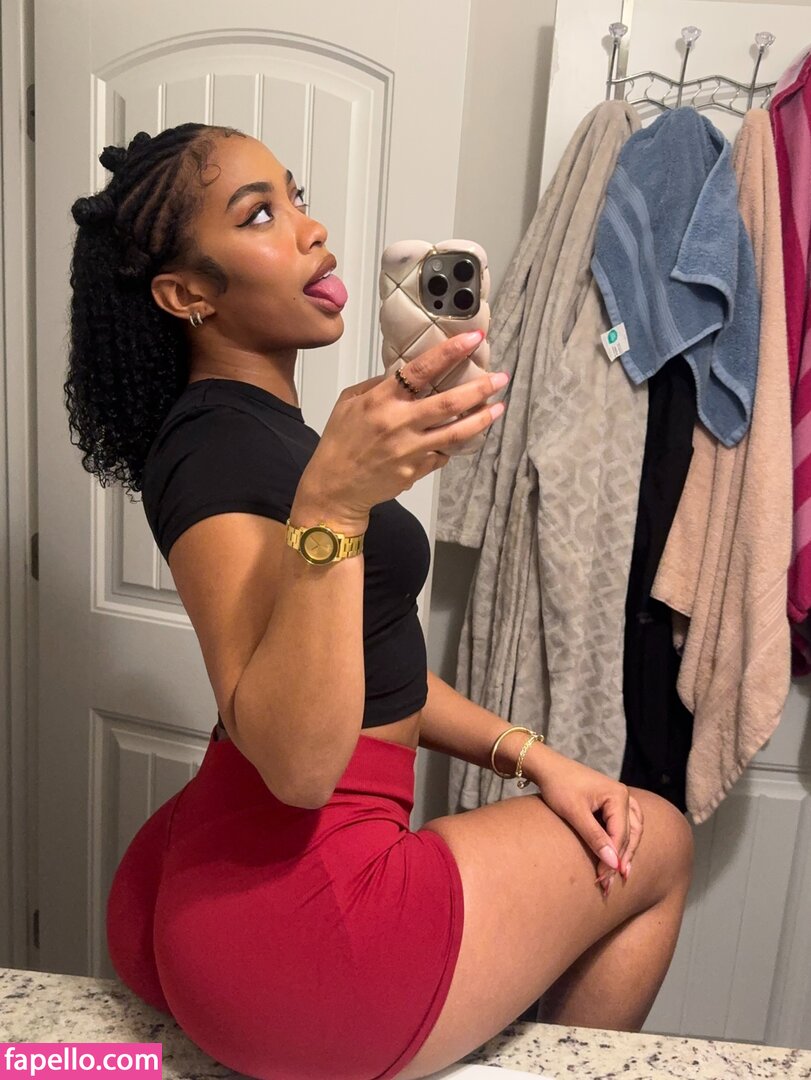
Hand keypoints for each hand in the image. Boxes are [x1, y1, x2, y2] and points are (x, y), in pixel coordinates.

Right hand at [298, 330, 507, 524]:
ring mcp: (410, 451)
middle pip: (449, 403)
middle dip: (480, 388)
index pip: (421, 370)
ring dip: (482, 418)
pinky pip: (443, 454)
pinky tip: (467, 435)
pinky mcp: (417, 471)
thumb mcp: (349, 402)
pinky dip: (455, 444)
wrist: (335, 487)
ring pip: (456, 433)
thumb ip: (379, 386)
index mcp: (381, 401)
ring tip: (499, 407)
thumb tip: (407, 374)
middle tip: (501, 378)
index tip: (474, 339)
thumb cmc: (340, 441)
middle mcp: (399, 424)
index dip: (450, 352)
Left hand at [527, 745, 643, 896]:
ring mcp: (621, 798)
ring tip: (621, 875)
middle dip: (621, 859)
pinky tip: (619, 857)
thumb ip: (594, 837)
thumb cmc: (559, 786)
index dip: (614, 858)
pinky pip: (626, 825)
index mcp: (617, 795)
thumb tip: (612, 862)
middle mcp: (624, 796)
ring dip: (627, 852)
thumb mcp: (574, 812)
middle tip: (610, 883)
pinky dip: (623, 842)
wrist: (548, 768)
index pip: (621, 834)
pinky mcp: (613, 803)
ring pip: (633, 831)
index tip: (604, 879)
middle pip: (631, 834)